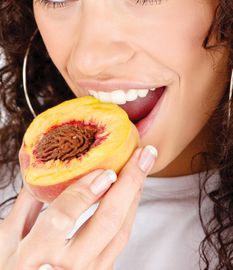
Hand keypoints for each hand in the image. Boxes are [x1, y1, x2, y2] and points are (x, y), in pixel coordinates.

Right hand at [0, 145, 156, 269]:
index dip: (85, 190)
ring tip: (142, 165)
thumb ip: (27, 199)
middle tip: (144, 154)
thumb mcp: (7, 237)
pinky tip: (131, 191)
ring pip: (121, 232)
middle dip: (130, 183)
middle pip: (107, 223)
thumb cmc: (10, 269)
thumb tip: (37, 161)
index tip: (105, 169)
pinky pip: (120, 239)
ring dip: (135, 194)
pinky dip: (129, 211)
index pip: (64, 218)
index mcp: (35, 254)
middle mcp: (67, 268)